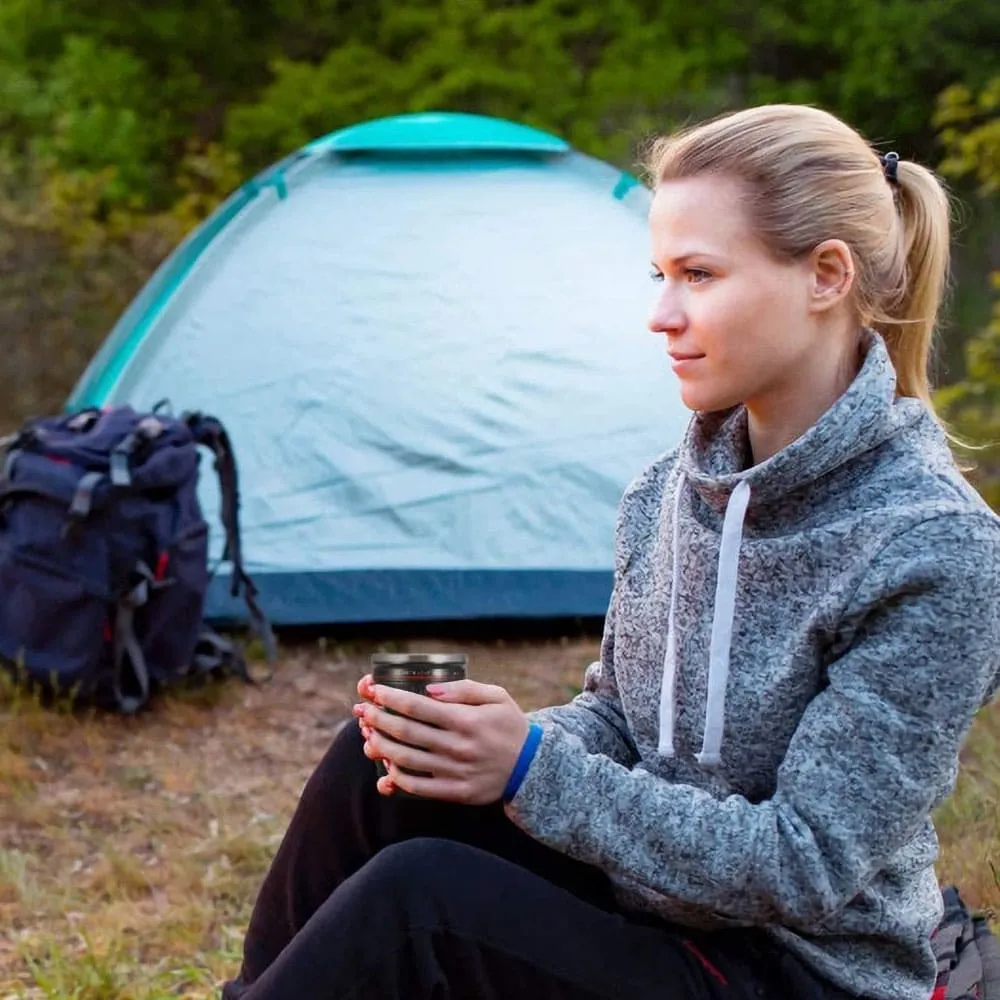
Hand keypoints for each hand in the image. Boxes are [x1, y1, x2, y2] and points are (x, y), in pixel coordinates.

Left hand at [352, 675, 529, 803]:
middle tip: (362, 711)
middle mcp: (458, 746)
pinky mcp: (455, 792)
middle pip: (407, 732)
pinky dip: (397, 778)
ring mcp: (455, 771)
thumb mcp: (496, 696)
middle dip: (379, 719)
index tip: (374, 690)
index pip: (419, 707)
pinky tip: (386, 767)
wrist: (532, 767)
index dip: (392, 698)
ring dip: (381, 747)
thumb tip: (430, 690)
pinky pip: (418, 787)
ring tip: (367, 736)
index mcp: (466, 720)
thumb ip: (464, 689)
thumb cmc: (509, 726)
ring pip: (407, 760)